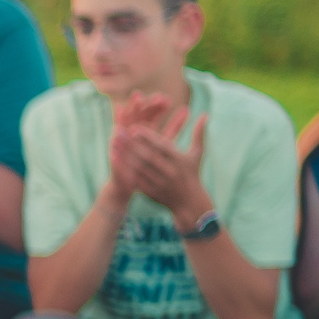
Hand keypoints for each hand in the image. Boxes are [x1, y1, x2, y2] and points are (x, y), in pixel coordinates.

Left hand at [113, 106, 210, 220]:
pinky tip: (115, 159)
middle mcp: (170, 172)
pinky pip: (135, 179)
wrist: (189, 203)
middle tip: (118, 131)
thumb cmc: (192, 174)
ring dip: (125, 155)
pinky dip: (125, 169)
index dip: (148, 137)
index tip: (134, 127)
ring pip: (139, 167)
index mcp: (180, 161)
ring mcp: (159, 183)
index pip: (161, 146)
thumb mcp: (197, 154)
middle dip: (131, 143)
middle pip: (147, 156)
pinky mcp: (151, 192)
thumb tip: (205, 114)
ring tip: (113, 142)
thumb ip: (199, 134)